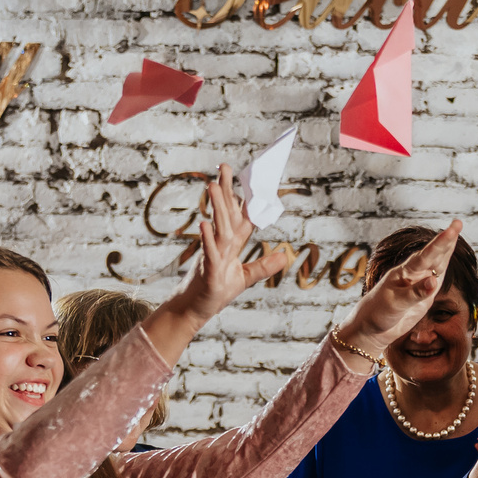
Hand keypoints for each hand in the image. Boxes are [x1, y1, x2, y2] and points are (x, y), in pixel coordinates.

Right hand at [164, 163, 292, 325]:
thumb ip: (263, 266)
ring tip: (214, 186)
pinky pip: (209, 253)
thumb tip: (285, 255)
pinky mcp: (208, 272)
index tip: (244, 175)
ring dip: (217, 208)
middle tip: (224, 166)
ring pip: (218, 229)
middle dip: (226, 190)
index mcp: (231, 246)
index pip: (238, 216)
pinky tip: (204, 224)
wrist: (192, 311)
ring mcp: (213, 257)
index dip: (242, 197)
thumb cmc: (215, 293)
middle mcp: (221, 246)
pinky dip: (207, 239)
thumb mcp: (245, 279)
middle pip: (226, 215)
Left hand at [338, 220, 466, 350]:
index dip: (440, 244)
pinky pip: (437, 278)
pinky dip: (444, 266)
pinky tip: (448, 255)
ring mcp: (419, 284)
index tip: (451, 231)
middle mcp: (413, 275)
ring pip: (436, 264)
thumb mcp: (396, 304)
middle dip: (446, 240)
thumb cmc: (378, 313)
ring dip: (446, 249)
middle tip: (457, 222)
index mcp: (404, 273)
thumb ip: (415, 293)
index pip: (425, 256)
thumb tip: (435, 281)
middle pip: (433, 255)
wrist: (372, 328)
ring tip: (455, 231)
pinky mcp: (424, 296)